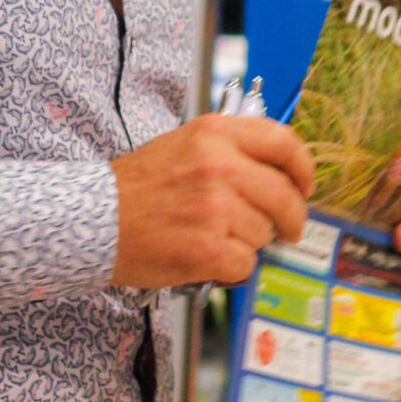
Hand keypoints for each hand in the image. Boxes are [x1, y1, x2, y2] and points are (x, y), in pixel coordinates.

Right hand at [111, 117, 315, 289]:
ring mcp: (215, 209)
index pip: (284, 143)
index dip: (304, 168)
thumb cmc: (139, 186)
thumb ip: (232, 151)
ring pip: (264, 233)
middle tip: (287, 230)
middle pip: (285, 196)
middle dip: (292, 218)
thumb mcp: (186, 145)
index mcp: (215, 134)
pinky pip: (245, 263)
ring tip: (215, 236)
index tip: (305, 185)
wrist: (95, 219)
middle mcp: (219, 166)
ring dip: (248, 241)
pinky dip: (231, 267)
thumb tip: (281, 174)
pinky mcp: (208, 249)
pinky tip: (207, 257)